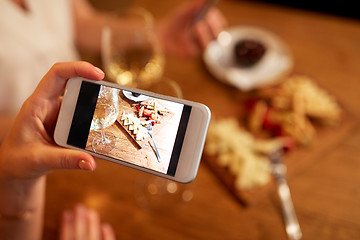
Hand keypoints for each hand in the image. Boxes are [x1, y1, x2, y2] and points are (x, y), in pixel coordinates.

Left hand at [0, 61, 104, 179]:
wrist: (16, 167)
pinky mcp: (66, 123)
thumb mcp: (40, 160)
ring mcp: (59, 113)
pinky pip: (83, 115)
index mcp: (37, 104)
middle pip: (74, 82)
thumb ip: (66, 160)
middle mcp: (49, 104)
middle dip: (93, 84)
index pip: (57, 75)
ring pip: (80, 99)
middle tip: (112, 93)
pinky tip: (104, 127)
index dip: (78, 68)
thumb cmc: (18, 160)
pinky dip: (94, 118)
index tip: (98, 75)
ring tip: (112, 113)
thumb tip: (92, 163)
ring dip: (96, 104)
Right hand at [60, 204, 115, 239]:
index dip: (65, 224)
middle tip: (79, 206)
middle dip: (79, 220)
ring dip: (92, 224)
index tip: (66, 212)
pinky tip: (105, 226)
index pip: (65, 238)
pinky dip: (107, 235)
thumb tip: (60, 231)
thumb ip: (62, 237)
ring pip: (94, 238)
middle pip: (80, 236)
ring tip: (91, 212)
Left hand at [156, 0, 226, 57]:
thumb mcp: (186, 11)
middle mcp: (208, 38)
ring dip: (205, 34)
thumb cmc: (175, 21)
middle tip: (208, 19)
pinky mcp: (192, 54)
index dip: (218, 20)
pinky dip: (193, 42)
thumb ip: (197, 5)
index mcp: (210, 26)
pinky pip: (198, 50)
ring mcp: (200, 47)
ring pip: (210, 44)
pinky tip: (187, 37)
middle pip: (219, 36)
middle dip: (214, 27)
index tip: (213, 13)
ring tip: (196, 26)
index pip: (221, 25)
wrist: (162, 34)